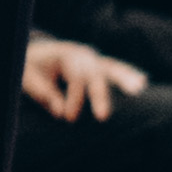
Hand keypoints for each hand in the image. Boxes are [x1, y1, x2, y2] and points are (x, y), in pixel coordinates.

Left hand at [22, 33, 145, 123]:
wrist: (38, 53)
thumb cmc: (33, 68)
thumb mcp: (30, 79)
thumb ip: (45, 94)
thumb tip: (60, 112)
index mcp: (65, 55)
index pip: (75, 77)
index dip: (74, 99)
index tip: (69, 118)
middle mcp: (83, 55)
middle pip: (96, 73)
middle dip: (100, 95)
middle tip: (103, 118)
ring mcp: (95, 60)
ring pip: (112, 67)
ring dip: (125, 78)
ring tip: (138, 89)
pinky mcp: (102, 67)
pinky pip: (117, 70)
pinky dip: (129, 75)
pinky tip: (142, 83)